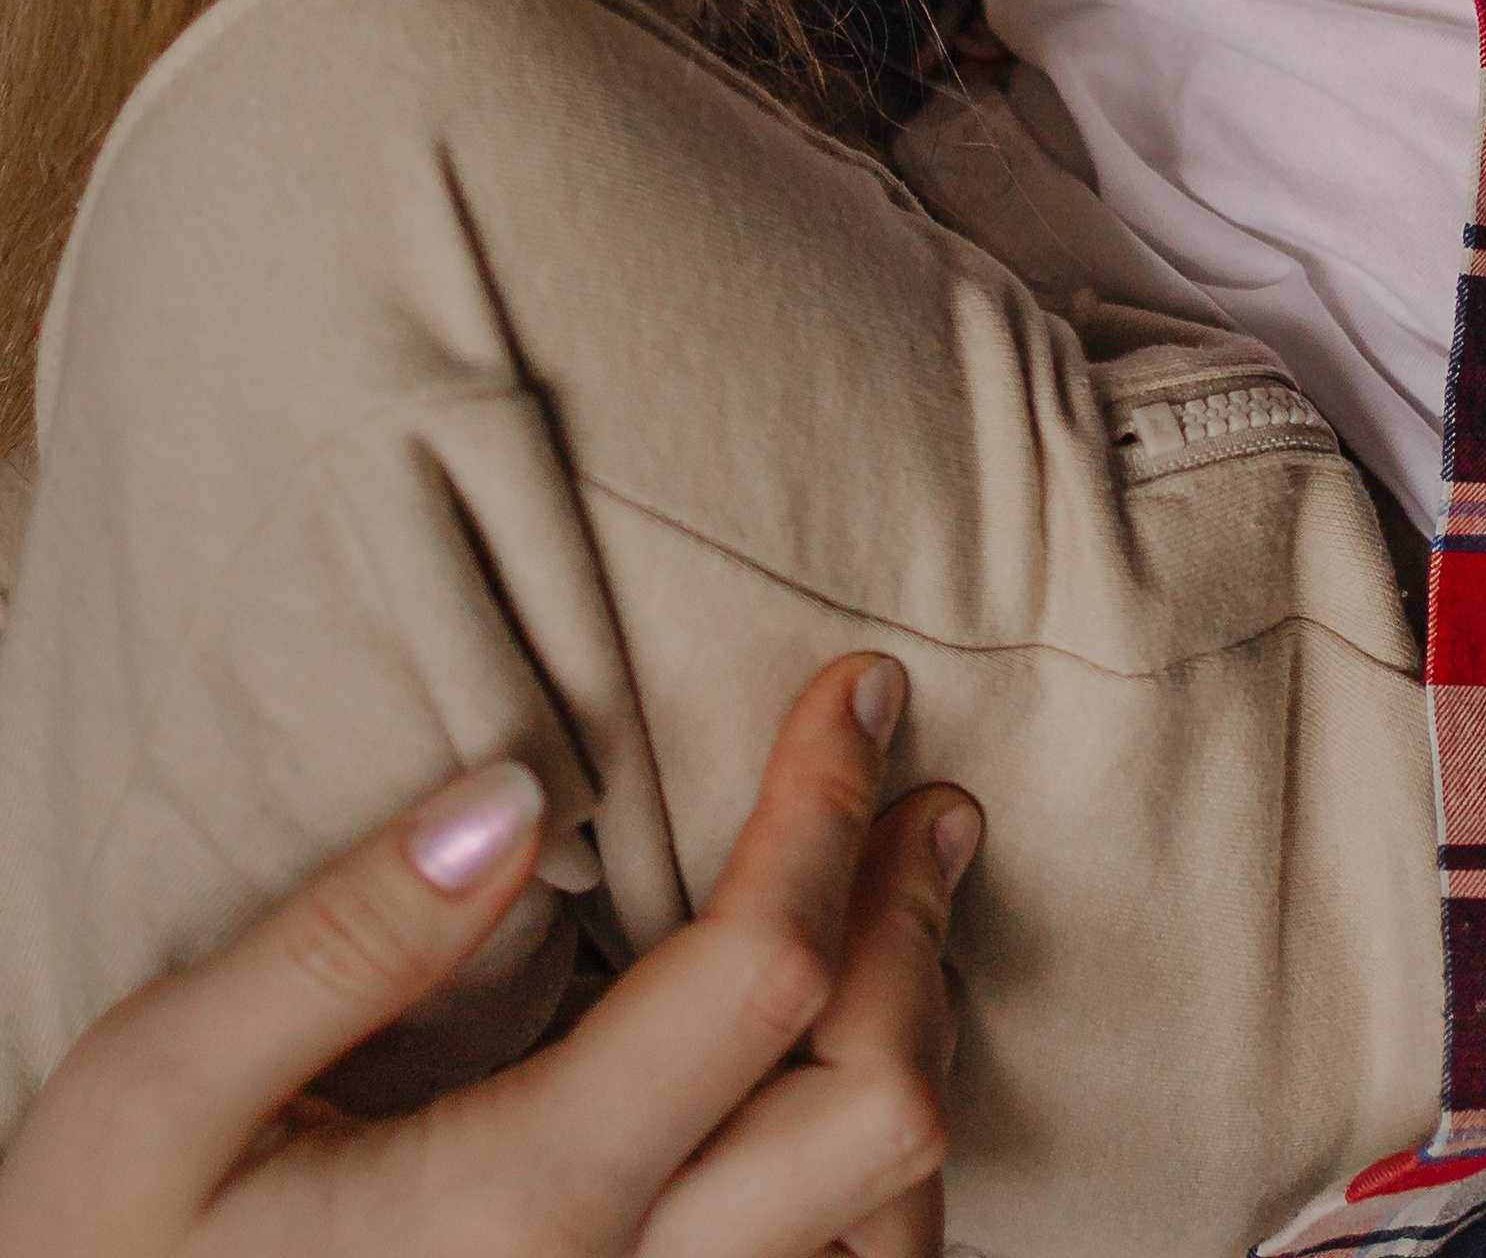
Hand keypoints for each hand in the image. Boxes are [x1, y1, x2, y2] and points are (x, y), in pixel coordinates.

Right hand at [0, 655, 978, 1257]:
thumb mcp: (159, 1092)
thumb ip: (343, 937)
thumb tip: (515, 790)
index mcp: (512, 1210)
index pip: (763, 979)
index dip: (828, 807)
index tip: (854, 687)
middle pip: (879, 1107)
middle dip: (915, 918)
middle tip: (920, 785)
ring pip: (892, 1229)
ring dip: (920, 1043)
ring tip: (909, 900)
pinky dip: (880, 1176)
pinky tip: (848, 1071)